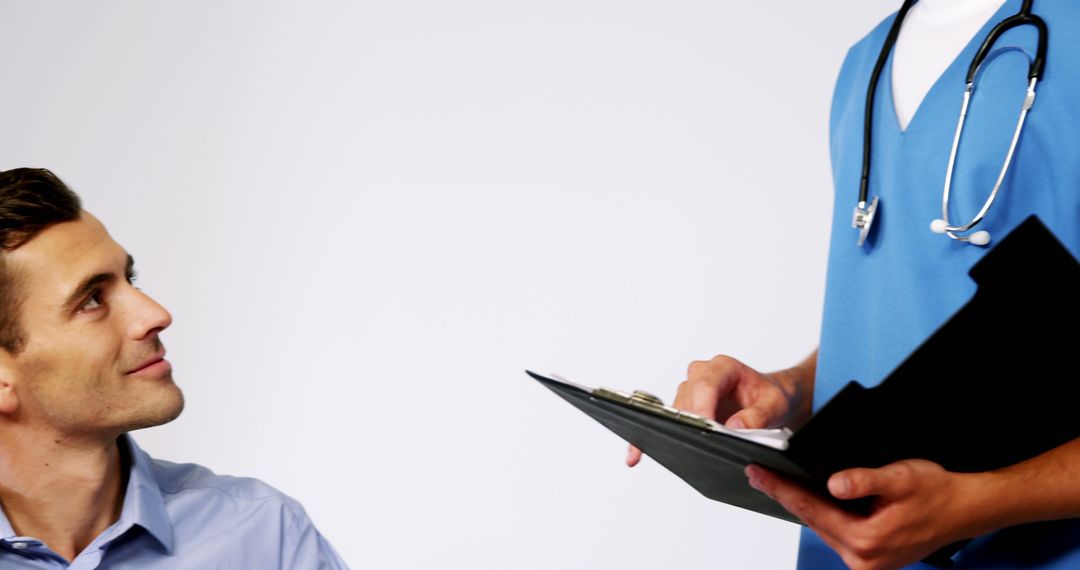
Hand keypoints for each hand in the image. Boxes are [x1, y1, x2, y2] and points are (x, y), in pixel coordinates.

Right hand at [626, 354, 812, 466]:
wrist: (770, 398)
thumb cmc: (772, 396)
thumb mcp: (775, 405)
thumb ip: (759, 415)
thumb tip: (734, 427)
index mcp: (723, 367)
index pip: (706, 384)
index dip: (702, 406)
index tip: (705, 428)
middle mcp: (701, 375)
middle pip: (685, 400)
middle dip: (684, 424)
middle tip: (684, 448)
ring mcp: (689, 391)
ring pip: (673, 412)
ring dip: (669, 432)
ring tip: (657, 454)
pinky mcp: (684, 408)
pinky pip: (665, 421)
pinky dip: (650, 436)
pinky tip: (637, 454)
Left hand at [745, 460, 990, 569]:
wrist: (966, 509)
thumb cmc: (937, 492)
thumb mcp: (900, 478)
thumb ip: (865, 480)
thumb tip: (834, 484)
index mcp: (866, 540)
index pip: (810, 508)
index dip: (781, 488)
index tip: (757, 473)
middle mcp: (862, 558)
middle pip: (812, 520)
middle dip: (785, 495)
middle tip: (758, 474)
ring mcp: (867, 561)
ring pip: (822, 526)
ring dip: (801, 505)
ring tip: (777, 483)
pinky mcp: (871, 556)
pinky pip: (837, 531)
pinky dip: (821, 514)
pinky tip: (811, 498)